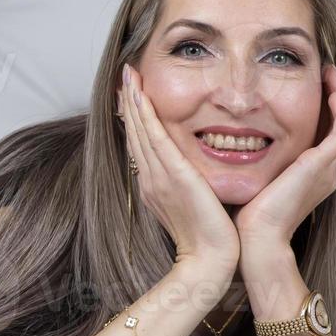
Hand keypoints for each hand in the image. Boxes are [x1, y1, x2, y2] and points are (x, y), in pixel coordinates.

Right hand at [120, 65, 239, 272]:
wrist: (209, 260)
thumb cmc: (209, 237)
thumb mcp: (195, 205)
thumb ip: (189, 187)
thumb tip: (194, 174)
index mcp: (155, 185)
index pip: (143, 145)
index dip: (136, 119)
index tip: (133, 95)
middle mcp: (151, 179)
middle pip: (136, 134)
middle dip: (130, 103)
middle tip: (126, 75)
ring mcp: (159, 177)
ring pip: (142, 132)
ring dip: (134, 102)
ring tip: (129, 76)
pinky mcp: (174, 176)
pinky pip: (156, 139)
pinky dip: (147, 117)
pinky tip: (141, 97)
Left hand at [235, 64, 335, 258]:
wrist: (259, 237)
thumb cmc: (250, 216)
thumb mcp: (258, 180)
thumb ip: (260, 162)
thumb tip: (239, 142)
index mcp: (313, 177)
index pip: (325, 137)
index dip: (324, 112)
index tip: (313, 90)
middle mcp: (327, 171)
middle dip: (335, 100)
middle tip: (326, 75)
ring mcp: (329, 167)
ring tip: (331, 75)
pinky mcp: (325, 162)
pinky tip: (330, 89)